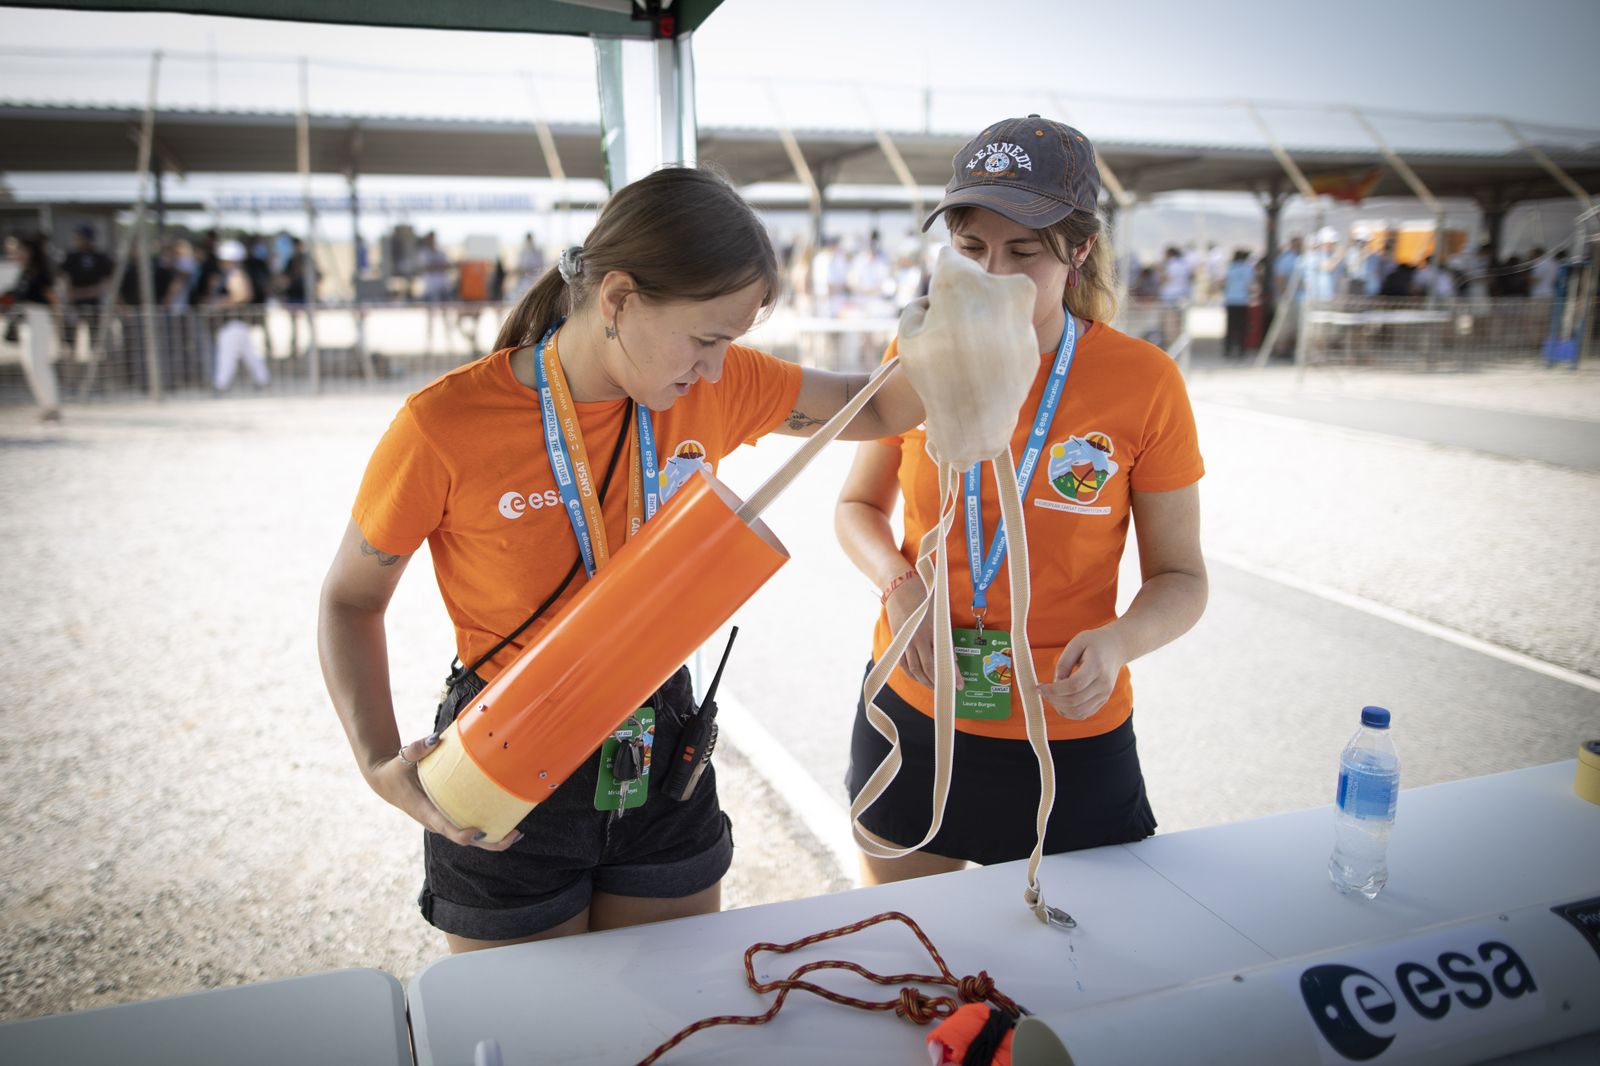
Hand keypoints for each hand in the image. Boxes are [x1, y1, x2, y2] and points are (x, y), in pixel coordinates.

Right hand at [368, 734, 522, 850]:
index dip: (464, 834)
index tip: (481, 831)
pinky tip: (506, 821)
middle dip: (490, 842)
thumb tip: (435, 738)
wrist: (385, 782)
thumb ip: (416, 749)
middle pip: (465, 840)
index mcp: (426, 812)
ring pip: (469, 838)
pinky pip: (468, 826)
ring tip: (518, 831)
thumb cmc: (396, 770)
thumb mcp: (402, 759)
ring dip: (493, 838)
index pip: (447, 829)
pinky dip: (487, 828)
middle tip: (516, 834)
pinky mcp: (448, 816)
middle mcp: (436, 822)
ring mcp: (443, 822)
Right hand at [884, 576, 960, 689]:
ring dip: (926, 681)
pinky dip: (911, 674)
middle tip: (949, 689)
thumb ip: (945, 635)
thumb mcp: (939, 613)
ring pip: (915, 669)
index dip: (952, 673)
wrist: (900, 587)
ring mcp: (905, 640)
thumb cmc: (924, 597)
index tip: (960, 685)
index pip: (943, 657)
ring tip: (936, 687)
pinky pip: (903, 663)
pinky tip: (919, 679)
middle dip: (940, 682)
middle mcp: (918, 637)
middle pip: (928, 668)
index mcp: (931, 629)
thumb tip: (952, 656)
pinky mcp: (897, 641)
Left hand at [1038, 625, 1127, 719]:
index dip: (1053, 689)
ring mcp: (1104, 695)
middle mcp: (1103, 684)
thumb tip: (1054, 684)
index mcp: (1097, 666)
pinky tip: (1059, 702)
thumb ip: (1063, 663)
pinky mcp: (1102, 701)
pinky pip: (1083, 714)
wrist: (1116, 648)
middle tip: (1042, 691)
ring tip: (1050, 696)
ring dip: (1059, 707)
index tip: (1039, 686)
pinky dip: (1068, 712)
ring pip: (1078, 712)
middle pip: (1074, 701)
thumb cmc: (1093, 643)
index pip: (1073, 685)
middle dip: (1053, 699)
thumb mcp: (1076, 643)